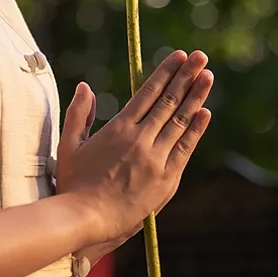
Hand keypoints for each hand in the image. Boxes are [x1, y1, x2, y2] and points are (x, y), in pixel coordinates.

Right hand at [55, 50, 213, 245]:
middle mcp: (140, 139)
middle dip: (186, 76)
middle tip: (200, 56)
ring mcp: (155, 159)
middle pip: (168, 101)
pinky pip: (184, 149)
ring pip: (180, 121)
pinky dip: (195, 129)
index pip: (148, 93)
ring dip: (196, 97)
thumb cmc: (73, 184)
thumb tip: (86, 86)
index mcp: (119, 128)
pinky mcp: (166, 179)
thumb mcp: (69, 145)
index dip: (165, 72)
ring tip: (208, 76)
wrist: (85, 220)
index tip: (178, 56)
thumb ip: (78, 114)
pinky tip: (204, 113)